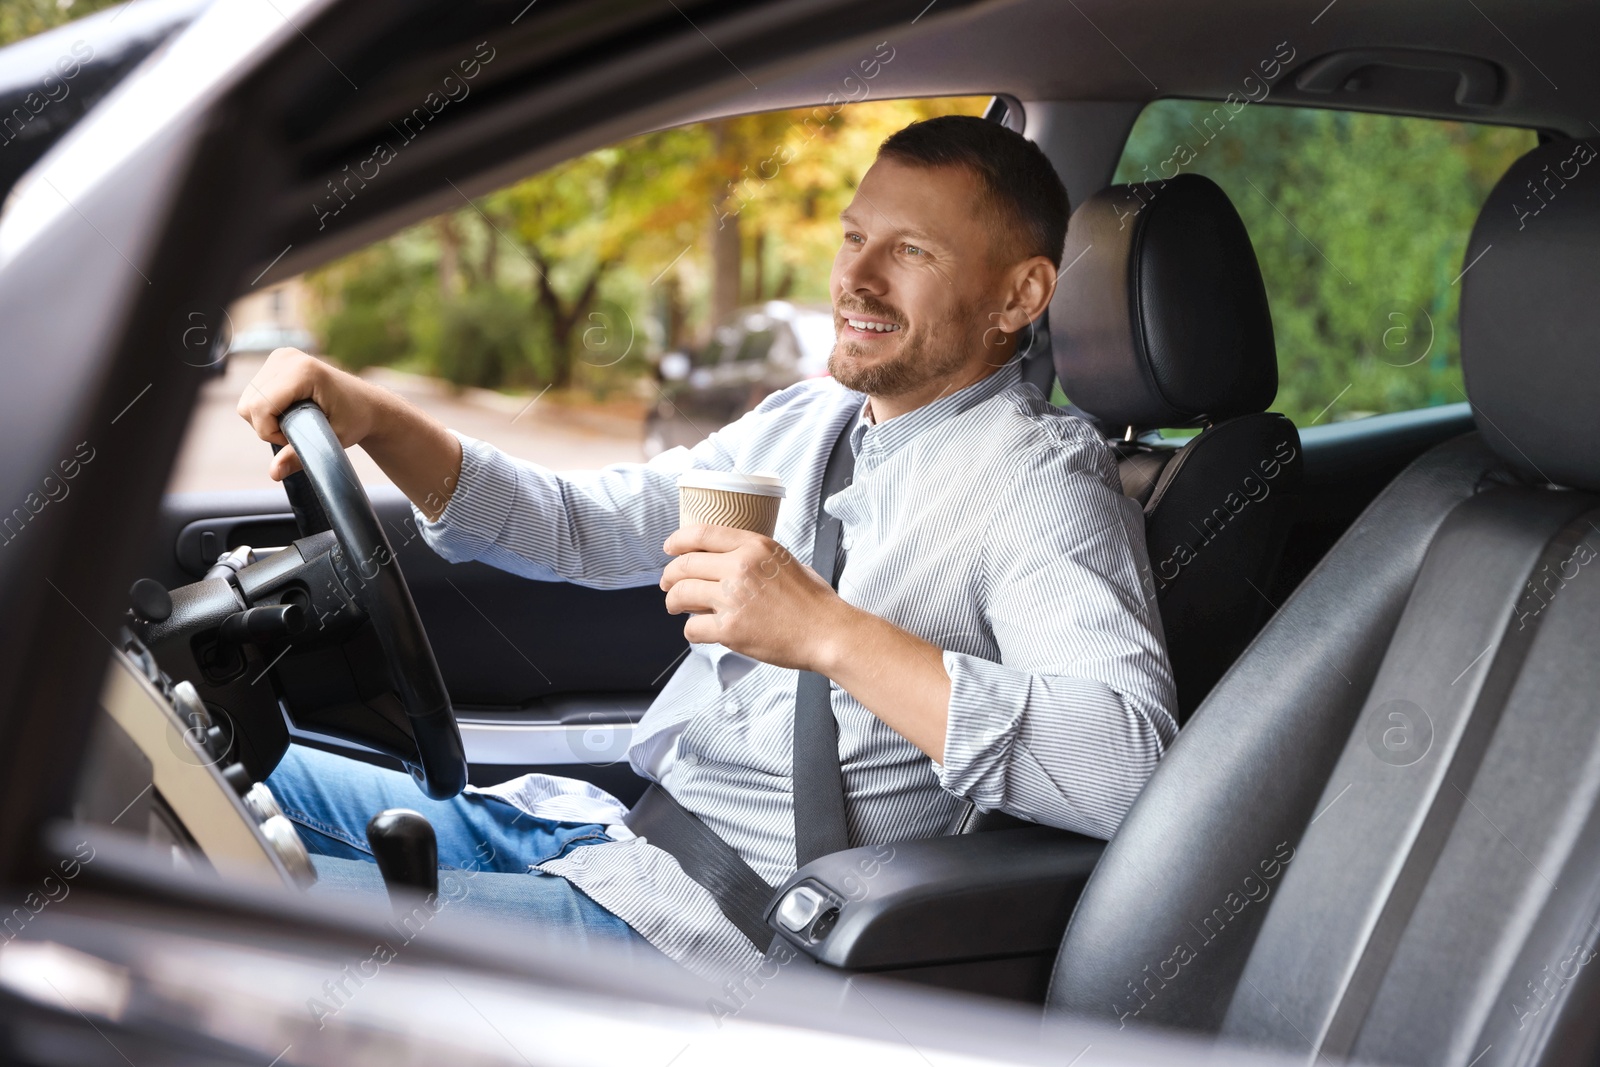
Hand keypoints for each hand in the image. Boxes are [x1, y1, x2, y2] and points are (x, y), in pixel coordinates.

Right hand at [236, 348, 463, 520]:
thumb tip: (273, 473)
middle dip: (267, 427)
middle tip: (297, 432)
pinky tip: (289, 411)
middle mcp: (287, 358)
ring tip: (295, 422)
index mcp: (303, 372)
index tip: (297, 438)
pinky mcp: (276, 361)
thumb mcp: (330, 442)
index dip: (271, 432)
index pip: (260, 407)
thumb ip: (299, 456)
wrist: (366, 404)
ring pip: (248, 401)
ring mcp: (280, 357)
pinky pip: (253, 394)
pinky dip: (265, 410)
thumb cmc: (354, 421)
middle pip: (249, 405)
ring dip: (265, 420)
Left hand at [660, 525, 849, 671]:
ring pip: (681, 594)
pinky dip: (692, 630)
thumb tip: (733, 561)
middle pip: (685, 564)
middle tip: (668, 584)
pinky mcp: (730, 629)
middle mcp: (740, 567)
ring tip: (676, 607)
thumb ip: (758, 557)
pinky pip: (692, 627)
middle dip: (670, 576)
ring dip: (673, 602)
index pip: (702, 533)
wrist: (828, 633)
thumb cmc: (815, 602)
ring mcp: (733, 598)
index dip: (678, 540)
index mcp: (755, 545)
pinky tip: (701, 631)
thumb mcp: (788, 561)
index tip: (669, 548)